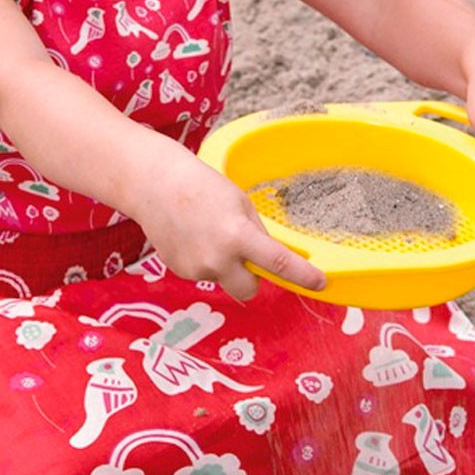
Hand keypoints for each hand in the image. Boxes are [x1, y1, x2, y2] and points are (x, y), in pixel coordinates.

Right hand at [129, 150, 326, 300]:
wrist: (154, 184)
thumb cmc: (201, 187)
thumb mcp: (239, 203)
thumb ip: (257, 233)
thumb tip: (272, 257)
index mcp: (238, 235)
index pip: (278, 263)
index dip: (303, 276)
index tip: (320, 283)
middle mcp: (217, 259)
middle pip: (249, 290)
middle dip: (253, 278)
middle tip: (244, 252)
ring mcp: (196, 269)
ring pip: (224, 279)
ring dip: (224, 264)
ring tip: (206, 231)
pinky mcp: (180, 271)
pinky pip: (204, 274)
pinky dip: (204, 260)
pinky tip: (192, 236)